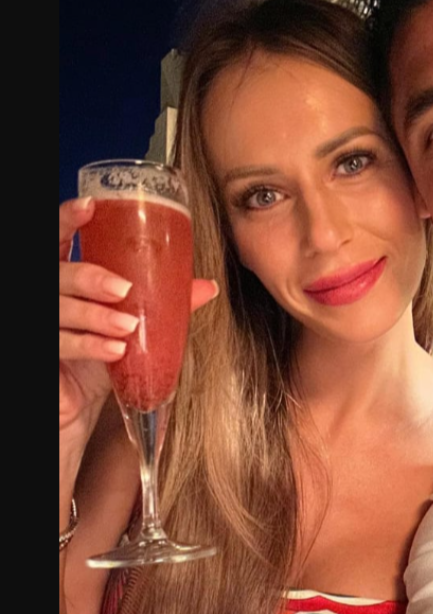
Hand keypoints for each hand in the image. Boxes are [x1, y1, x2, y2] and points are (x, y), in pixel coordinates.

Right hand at [59, 197, 217, 447]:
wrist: (80, 407)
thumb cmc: (101, 358)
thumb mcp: (133, 326)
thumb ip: (163, 303)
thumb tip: (207, 286)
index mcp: (69, 279)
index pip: (59, 239)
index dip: (68, 220)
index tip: (89, 207)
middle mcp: (51, 295)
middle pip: (58, 273)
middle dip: (90, 276)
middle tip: (123, 288)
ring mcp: (45, 326)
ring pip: (58, 308)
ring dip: (96, 315)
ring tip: (126, 326)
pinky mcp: (44, 355)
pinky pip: (60, 343)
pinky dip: (90, 345)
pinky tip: (114, 350)